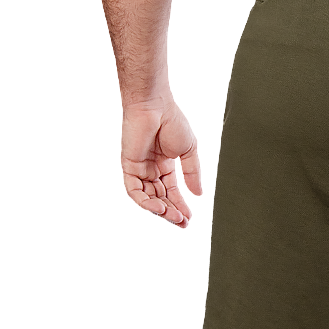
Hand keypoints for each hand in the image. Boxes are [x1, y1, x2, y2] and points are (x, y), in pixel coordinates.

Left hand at [122, 97, 202, 223]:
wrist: (156, 108)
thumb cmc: (173, 125)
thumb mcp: (187, 156)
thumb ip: (191, 179)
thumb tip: (197, 201)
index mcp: (167, 166)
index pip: (174, 191)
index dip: (183, 204)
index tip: (192, 216)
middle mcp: (153, 169)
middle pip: (162, 196)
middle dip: (173, 209)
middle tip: (183, 220)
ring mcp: (141, 169)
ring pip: (150, 196)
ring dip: (161, 208)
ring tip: (173, 216)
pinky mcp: (130, 167)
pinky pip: (135, 190)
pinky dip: (146, 201)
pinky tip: (159, 207)